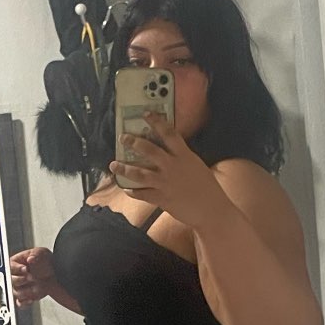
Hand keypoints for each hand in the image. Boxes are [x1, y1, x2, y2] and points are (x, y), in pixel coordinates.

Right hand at [10, 246, 57, 306]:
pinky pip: (20, 302)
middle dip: (21, 280)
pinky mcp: (25, 296)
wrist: (56, 274)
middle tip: (31, 278)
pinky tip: (31, 299)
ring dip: (25, 291)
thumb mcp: (42, 253)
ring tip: (35, 287)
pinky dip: (24, 302)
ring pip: (16, 292)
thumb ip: (36, 255)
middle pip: (11, 280)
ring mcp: (20, 287)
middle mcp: (16, 276)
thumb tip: (30, 258)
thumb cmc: (46, 262)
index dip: (17, 268)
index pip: (10, 267)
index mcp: (16, 263)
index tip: (26, 269)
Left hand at [112, 115, 229, 230]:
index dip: (156, 122)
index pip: (169, 133)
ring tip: (113, 164)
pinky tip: (126, 189)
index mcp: (184, 156)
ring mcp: (165, 183)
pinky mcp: (161, 198)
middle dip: (133, 142)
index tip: (146, 114)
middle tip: (122, 137)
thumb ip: (182, 159)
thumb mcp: (197, 166)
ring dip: (124, 168)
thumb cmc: (208, 188)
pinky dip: (132, 191)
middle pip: (149, 150)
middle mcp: (172, 166)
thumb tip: (170, 154)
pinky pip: (142, 194)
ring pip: (139, 173)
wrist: (211, 210)